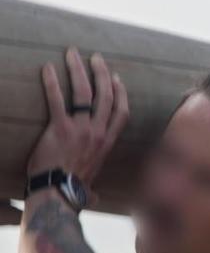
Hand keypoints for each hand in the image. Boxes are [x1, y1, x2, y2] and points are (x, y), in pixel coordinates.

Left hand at [27, 47, 128, 193]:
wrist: (59, 194)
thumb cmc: (72, 192)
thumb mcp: (90, 188)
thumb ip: (93, 189)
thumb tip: (94, 198)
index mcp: (107, 144)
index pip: (121, 112)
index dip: (120, 93)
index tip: (116, 79)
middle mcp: (98, 133)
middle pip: (105, 96)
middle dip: (101, 74)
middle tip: (96, 58)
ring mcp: (80, 129)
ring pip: (84, 93)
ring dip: (79, 70)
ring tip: (73, 54)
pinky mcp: (60, 128)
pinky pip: (56, 99)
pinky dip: (51, 82)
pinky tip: (47, 68)